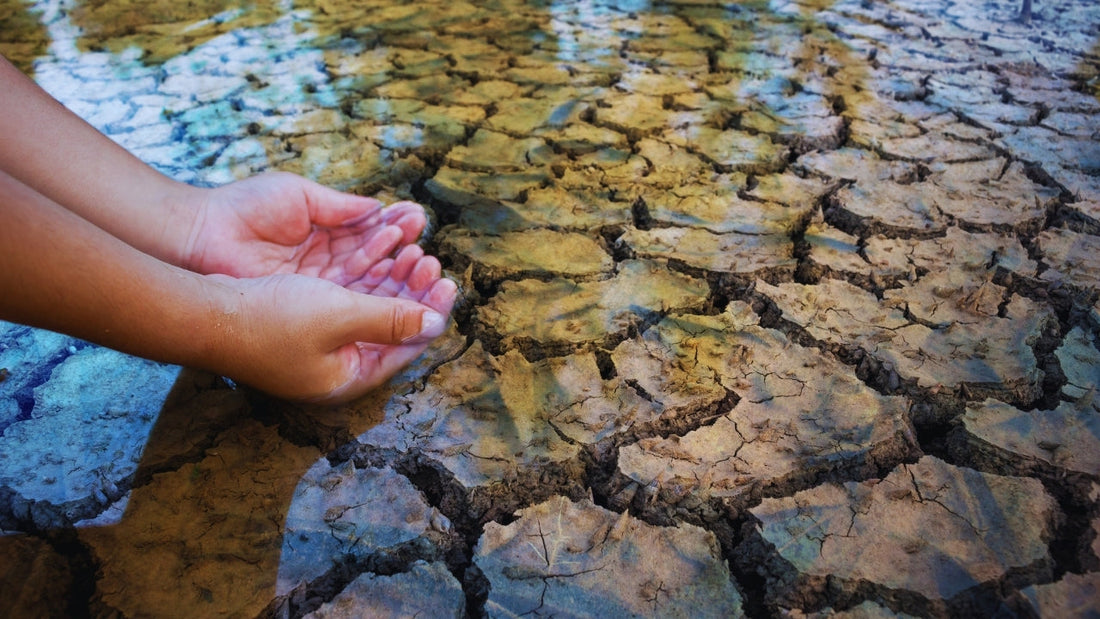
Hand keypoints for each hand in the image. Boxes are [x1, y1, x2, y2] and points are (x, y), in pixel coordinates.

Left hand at [183, 171, 428, 285]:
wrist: (201, 236)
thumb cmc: (243, 209)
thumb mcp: (299, 197)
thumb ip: (340, 207)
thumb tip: (380, 209)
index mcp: (325, 234)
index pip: (371, 235)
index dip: (396, 230)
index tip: (418, 220)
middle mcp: (326, 265)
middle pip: (376, 265)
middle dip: (404, 257)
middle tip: (427, 251)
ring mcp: (317, 288)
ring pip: (368, 286)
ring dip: (396, 277)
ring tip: (420, 263)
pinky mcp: (307, 307)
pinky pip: (349, 303)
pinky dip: (374, 294)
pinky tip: (397, 282)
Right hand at [212, 257, 456, 402]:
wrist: (203, 312)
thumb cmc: (269, 320)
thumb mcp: (340, 316)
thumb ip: (390, 319)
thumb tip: (436, 323)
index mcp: (349, 377)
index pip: (406, 347)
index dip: (431, 313)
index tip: (449, 282)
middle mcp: (337, 367)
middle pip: (391, 328)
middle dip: (412, 291)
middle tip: (430, 260)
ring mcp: (318, 348)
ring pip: (369, 309)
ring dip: (391, 280)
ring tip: (410, 249)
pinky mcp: (301, 325)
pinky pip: (347, 300)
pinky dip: (364, 277)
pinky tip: (378, 252)